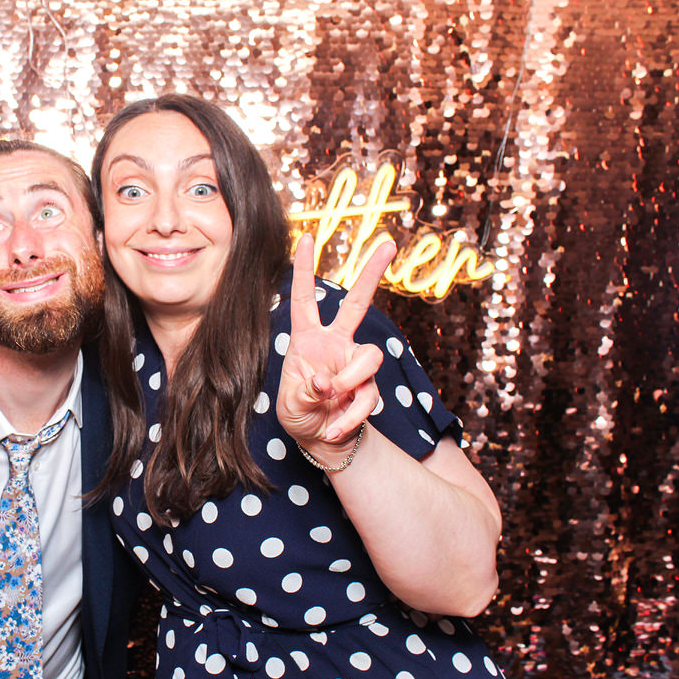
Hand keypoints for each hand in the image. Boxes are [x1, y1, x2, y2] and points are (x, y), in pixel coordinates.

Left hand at [277, 234, 396, 461]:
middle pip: (357, 303)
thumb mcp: (289, 406)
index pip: (304, 299)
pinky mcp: (370, 387)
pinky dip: (350, 415)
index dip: (302, 269)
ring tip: (331, 403)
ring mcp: (356, 364)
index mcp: (307, 339)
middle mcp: (335, 344)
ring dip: (350, 383)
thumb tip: (325, 382)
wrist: (320, 441)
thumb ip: (304, 392)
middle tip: (388, 244)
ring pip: (370, 357)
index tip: (306, 237)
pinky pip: (368, 396)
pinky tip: (333, 428)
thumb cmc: (299, 415)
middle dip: (372, 274)